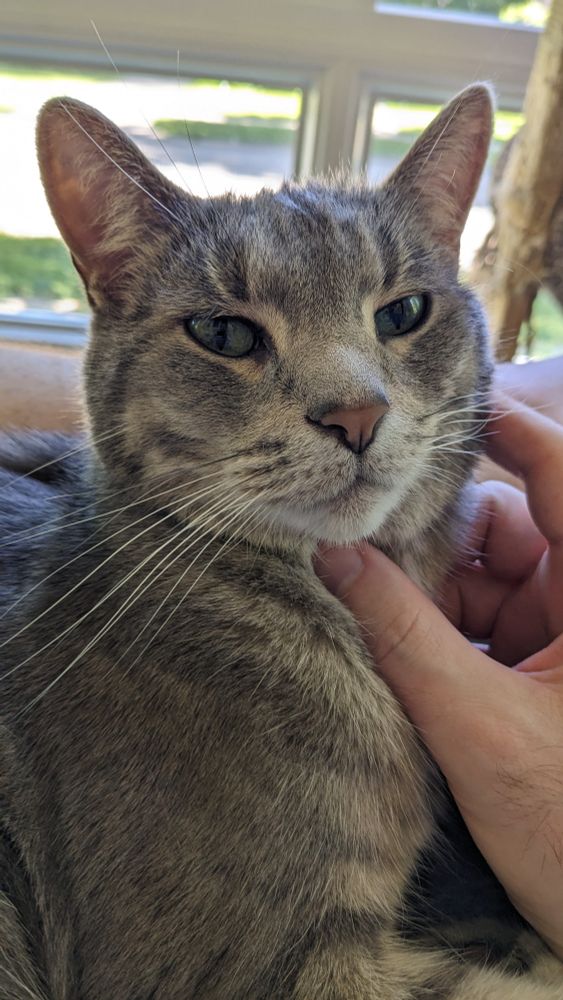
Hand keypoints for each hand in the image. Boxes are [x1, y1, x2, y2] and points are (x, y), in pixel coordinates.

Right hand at [315, 396, 562, 959]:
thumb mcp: (477, 727)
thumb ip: (401, 636)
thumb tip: (333, 558)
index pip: (559, 473)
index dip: (503, 428)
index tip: (437, 405)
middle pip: (506, 525)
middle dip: (435, 538)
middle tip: (363, 547)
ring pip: (486, 574)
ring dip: (430, 592)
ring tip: (377, 616)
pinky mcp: (545, 663)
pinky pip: (483, 617)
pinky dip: (440, 627)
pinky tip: (404, 654)